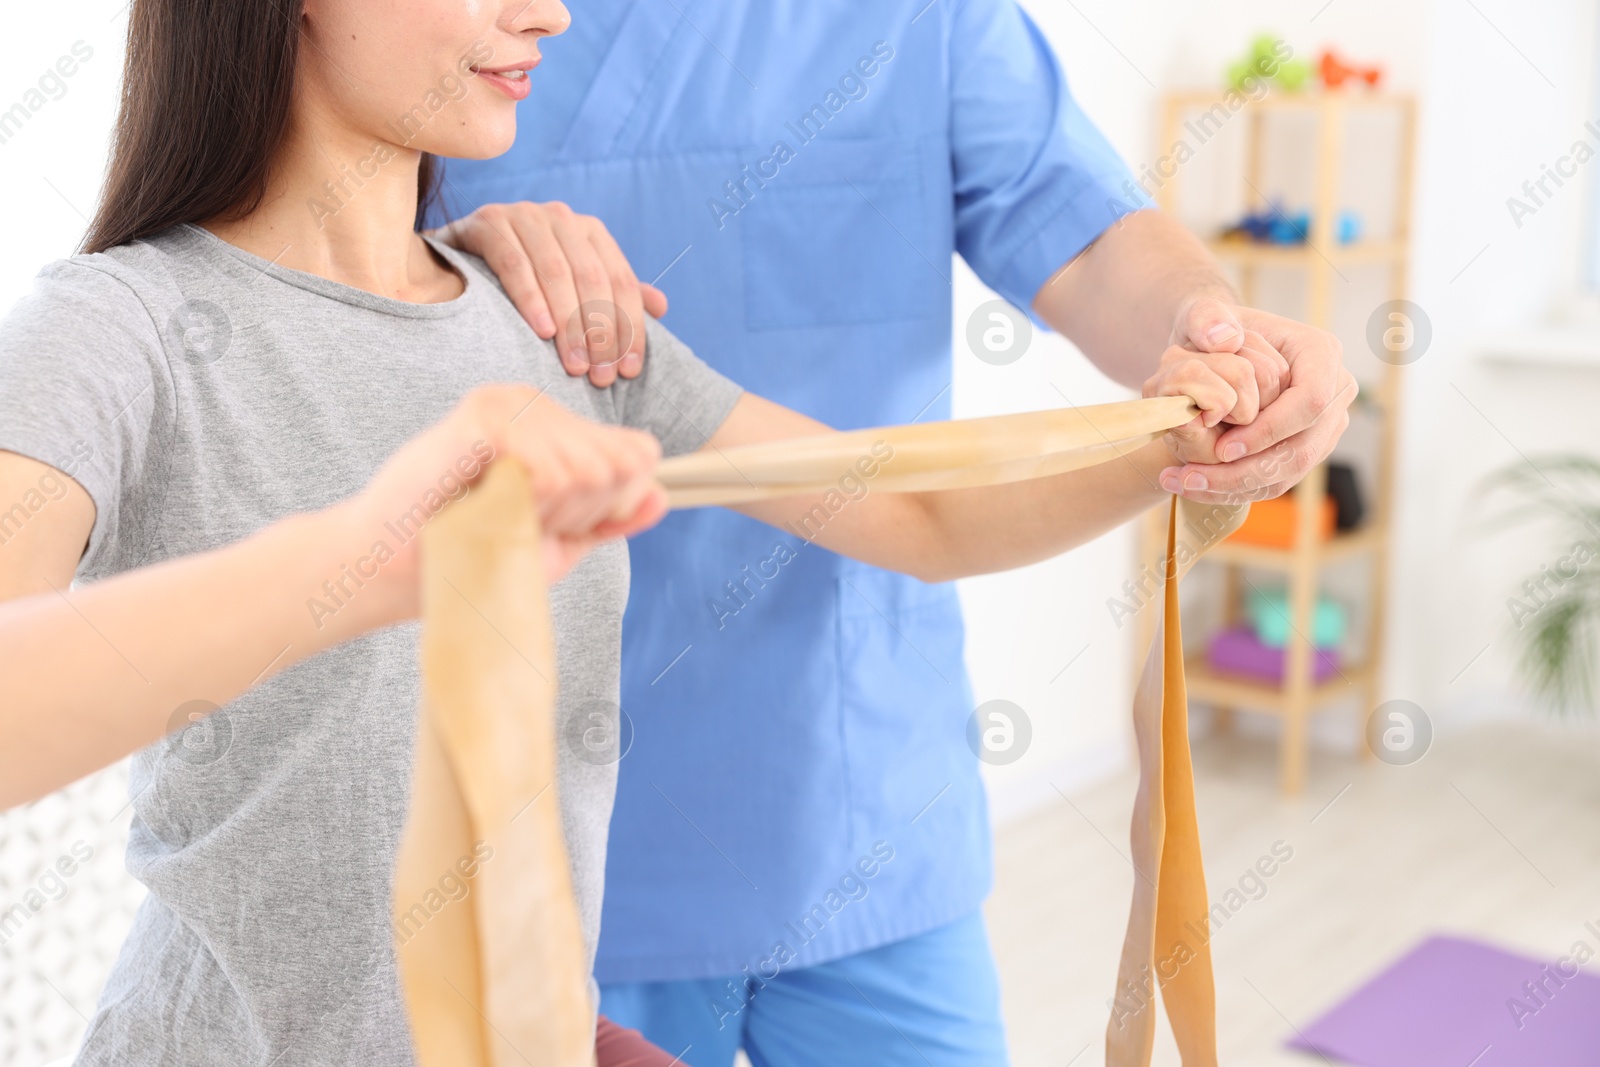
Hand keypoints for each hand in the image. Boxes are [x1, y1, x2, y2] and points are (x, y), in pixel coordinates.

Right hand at [342, 386, 665, 621]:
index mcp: (553, 422)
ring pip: (584, 471)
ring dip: (544, 514)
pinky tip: (481, 502)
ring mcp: (505, 403)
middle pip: (616, 466)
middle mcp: (532, 401)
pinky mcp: (481, 418)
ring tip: (492, 512)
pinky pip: (546, 472)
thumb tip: (664, 495)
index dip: (606, 508)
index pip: (638, 456)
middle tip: (512, 520)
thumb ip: (610, 517)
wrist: (396, 570)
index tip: (549, 522)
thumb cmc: (468, 553)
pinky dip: (522, 506)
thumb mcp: (557, 540)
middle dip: (576, 515)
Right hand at [431, 202, 666, 386]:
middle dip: (600, 332)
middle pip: (592, 279)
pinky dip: (531, 299)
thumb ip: (613, 294)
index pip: (621, 282)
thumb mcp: (573, 284)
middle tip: (599, 376)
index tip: (628, 370)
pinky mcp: (488, 223)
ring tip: (574, 365)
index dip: (630, 328)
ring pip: (556, 273)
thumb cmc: (527, 279)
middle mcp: (561, 218)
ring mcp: (523, 215)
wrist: (458, 257)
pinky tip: (542, 331)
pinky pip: (514, 264)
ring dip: (569, 323)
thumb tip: (661, 307)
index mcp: (590, 231)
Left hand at [1160, 297, 1357, 503]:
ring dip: (1235, 486)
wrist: (1213, 353)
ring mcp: (1324, 425)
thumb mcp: (1201, 316)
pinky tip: (1194, 486)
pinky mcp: (1305, 450)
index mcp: (1319, 352)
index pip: (1310, 400)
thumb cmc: (1212, 332)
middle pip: (1302, 447)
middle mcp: (1334, 391)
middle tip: (1191, 477)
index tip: (1222, 448)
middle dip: (1246, 469)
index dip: (1270, 429)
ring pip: (1289, 471)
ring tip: (1184, 484)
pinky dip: (1236, 490)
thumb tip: (1225, 339)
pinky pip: (1276, 481)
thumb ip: (1207, 318)